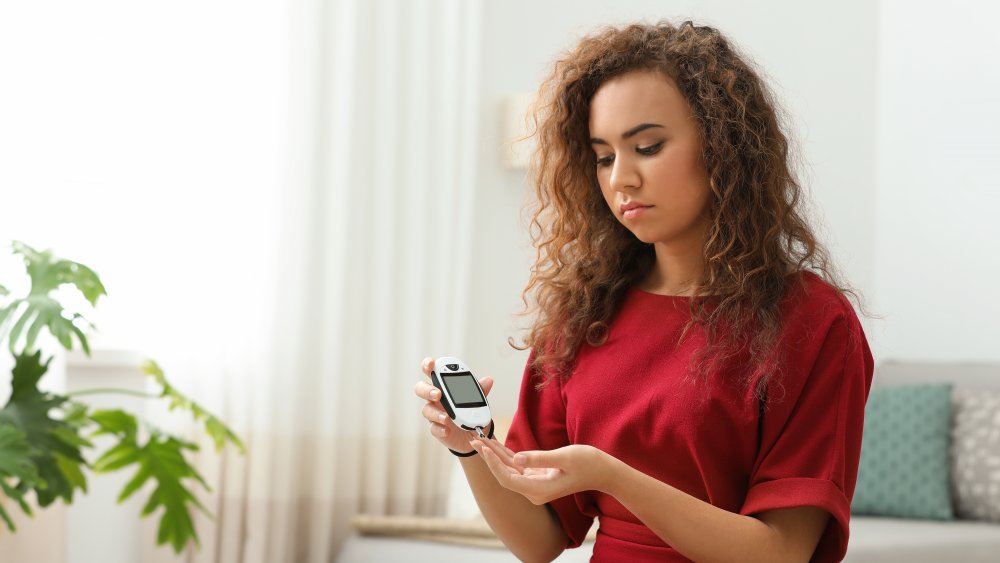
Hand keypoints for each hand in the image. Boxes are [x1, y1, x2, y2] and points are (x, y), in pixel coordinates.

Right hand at [414, 357, 493, 454]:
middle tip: (438, 394)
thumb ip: (480, 390)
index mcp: (443, 385)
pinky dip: (440, 429)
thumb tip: (488, 380)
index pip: (431, 371)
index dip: (428, 365)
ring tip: (447, 417)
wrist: (473, 432)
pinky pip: (433, 428)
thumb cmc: (470, 410)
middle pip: (421, 389)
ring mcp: (434, 413)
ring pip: (426, 410)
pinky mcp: (436, 429)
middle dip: (427, 390)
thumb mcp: (477, 399)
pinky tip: (447, 430)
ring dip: (436, 413)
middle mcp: (435, 398)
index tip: (431, 363)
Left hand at [470, 439, 611, 504]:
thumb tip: (516, 459)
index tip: (483, 447)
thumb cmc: (588, 463)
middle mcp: (534, 490)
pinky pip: (517, 466)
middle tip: (474, 438)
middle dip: (488, 456)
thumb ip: (540, 458)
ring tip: (480, 437)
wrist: (603, 472)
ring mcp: (535, 484)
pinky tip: (495, 443)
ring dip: (495, 454)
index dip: (493, 463)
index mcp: (538, 489)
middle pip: (503, 474)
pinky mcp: (538, 476)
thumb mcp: (565, 457)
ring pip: (508, 469)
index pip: (507, 478)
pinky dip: (506, 454)